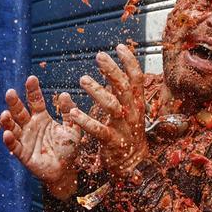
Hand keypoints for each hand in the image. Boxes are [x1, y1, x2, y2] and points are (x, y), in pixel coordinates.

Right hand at [0, 76, 82, 198]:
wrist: (66, 172)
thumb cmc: (68, 149)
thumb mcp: (72, 129)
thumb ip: (69, 113)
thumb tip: (64, 94)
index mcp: (42, 117)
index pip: (35, 100)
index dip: (32, 90)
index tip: (31, 78)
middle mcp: (30, 126)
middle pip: (20, 111)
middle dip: (14, 102)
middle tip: (10, 92)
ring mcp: (25, 139)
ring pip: (13, 127)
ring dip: (7, 120)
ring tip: (4, 113)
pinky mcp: (22, 154)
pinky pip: (14, 146)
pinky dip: (9, 140)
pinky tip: (7, 134)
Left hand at [68, 44, 149, 179]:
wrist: (133, 164)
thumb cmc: (127, 133)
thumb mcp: (130, 111)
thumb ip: (123, 94)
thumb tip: (115, 71)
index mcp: (137, 104)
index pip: (137, 79)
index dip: (130, 62)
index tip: (120, 46)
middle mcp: (133, 113)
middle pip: (124, 88)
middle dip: (112, 70)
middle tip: (99, 56)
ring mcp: (124, 128)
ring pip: (112, 106)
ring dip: (97, 91)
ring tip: (82, 80)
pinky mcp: (113, 142)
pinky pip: (99, 130)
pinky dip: (86, 121)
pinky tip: (74, 113)